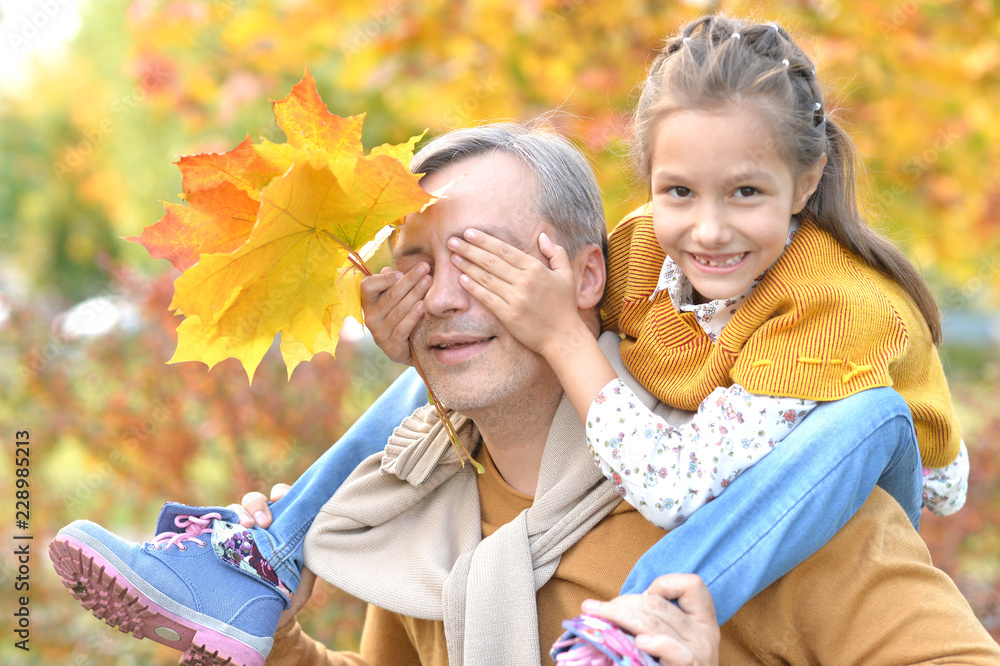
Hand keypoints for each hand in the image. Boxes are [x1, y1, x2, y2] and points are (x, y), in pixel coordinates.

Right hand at [227, 483, 315, 631]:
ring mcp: (238, 535)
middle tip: (263, 522)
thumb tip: (313, 538)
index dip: (280, 492)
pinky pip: (214, 530)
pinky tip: (221, 532)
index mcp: (281, 525)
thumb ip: (308, 558)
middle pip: (254, 501)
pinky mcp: (220, 548)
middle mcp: (258, 526)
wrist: (265, 623)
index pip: (280, 498)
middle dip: (257, 504)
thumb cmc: (288, 595)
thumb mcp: (302, 579)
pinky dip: (217, 526)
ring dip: (238, 514)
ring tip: (245, 527)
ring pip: (234, 511)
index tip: (280, 497)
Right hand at [359, 263, 431, 363]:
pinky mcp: (391, 348)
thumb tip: (389, 269)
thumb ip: (392, 284)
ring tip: (428, 282)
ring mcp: (379, 334)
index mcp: (368, 304)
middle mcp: (370, 318)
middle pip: (390, 296)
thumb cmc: (402, 317)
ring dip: (415, 294)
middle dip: (409, 280)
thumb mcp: (396, 299)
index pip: (367, 286)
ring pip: (398, 311)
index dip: (384, 279)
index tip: (401, 271)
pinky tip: (423, 306)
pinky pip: (402, 329)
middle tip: (425, 268)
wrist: (410, 350)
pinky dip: (413, 316)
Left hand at [447, 229, 582, 356]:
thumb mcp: (566, 275)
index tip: (469, 233)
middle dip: (469, 249)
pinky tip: (461, 279)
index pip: (505, 250)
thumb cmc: (565, 306)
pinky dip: (473, 287)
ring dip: (467, 266)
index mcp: (536, 268)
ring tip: (453, 257)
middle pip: (491, 261)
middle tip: (452, 241)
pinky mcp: (509, 315)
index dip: (484, 240)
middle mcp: (524, 281)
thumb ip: (555, 253)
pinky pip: (487, 298)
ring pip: (486, 277)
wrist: (564, 337)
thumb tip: (542, 236)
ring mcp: (516, 298)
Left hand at [581, 574, 719, 665]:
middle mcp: (705, 635)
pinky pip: (673, 651)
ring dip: (620, 616)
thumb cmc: (670, 664)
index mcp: (703, 622)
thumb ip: (657, 619)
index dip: (665, 584)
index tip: (645, 595)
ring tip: (599, 617)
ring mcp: (698, 654)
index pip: (692, 585)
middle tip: (598, 609)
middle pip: (658, 605)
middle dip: (623, 603)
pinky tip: (639, 643)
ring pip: (654, 623)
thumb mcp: (673, 639)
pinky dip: (656, 644)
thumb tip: (621, 606)